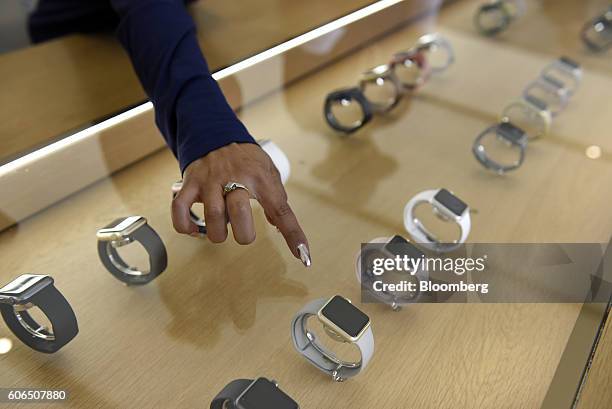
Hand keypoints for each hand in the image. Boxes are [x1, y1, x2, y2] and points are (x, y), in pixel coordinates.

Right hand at [171, 142, 310, 265]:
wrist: (216, 134)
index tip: (303, 254)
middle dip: (243, 234)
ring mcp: (210, 181)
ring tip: (221, 230)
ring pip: (213, 216)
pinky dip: (184, 225)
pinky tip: (193, 230)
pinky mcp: (190, 183)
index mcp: (261, 178)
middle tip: (243, 233)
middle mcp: (235, 178)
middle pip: (240, 213)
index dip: (293, 235)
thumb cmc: (246, 159)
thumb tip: (280, 227)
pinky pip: (180, 209)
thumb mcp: (269, 172)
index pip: (281, 210)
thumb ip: (276, 199)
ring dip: (218, 233)